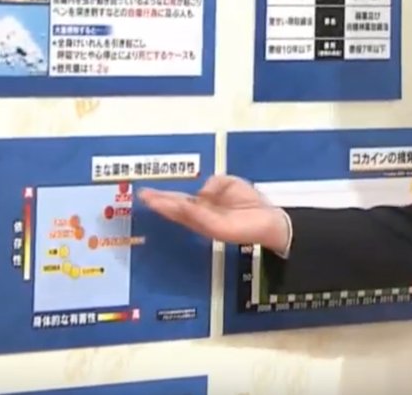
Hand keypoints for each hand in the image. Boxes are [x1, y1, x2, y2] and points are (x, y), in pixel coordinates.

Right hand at [139, 175, 289, 251]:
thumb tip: (202, 191)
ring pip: (184, 214)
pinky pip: (200, 218)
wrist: (269, 219)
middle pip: (176, 210)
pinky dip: (189, 211)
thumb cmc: (250, 202)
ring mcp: (207, 224)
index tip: (146, 191)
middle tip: (142, 195)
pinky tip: (178, 205)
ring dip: (168, 206)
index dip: (162, 197)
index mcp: (202, 206)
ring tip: (153, 199)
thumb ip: (213, 183)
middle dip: (159, 202)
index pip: (179, 201)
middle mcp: (201, 217)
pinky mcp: (217, 229)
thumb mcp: (229, 183)